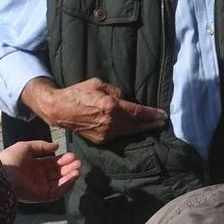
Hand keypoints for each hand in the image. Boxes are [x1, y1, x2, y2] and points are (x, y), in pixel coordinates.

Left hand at [0, 139, 79, 201]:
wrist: (2, 174)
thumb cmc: (10, 159)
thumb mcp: (26, 147)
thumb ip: (42, 146)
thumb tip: (56, 146)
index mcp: (34, 166)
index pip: (52, 163)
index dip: (63, 159)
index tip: (73, 155)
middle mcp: (38, 177)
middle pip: (57, 172)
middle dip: (68, 167)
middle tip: (78, 162)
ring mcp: (40, 187)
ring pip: (59, 182)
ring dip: (69, 175)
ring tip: (78, 169)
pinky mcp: (41, 196)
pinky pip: (56, 192)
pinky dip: (65, 185)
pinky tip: (72, 177)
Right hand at [23, 77, 166, 142]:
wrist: (59, 110)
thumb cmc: (78, 93)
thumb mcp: (98, 84)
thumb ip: (115, 91)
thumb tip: (125, 99)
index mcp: (112, 107)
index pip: (138, 112)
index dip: (152, 114)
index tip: (163, 115)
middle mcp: (111, 122)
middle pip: (137, 125)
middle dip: (151, 124)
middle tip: (162, 122)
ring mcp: (106, 133)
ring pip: (129, 132)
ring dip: (141, 129)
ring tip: (151, 126)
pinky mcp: (101, 140)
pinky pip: (118, 135)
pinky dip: (127, 132)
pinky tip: (133, 129)